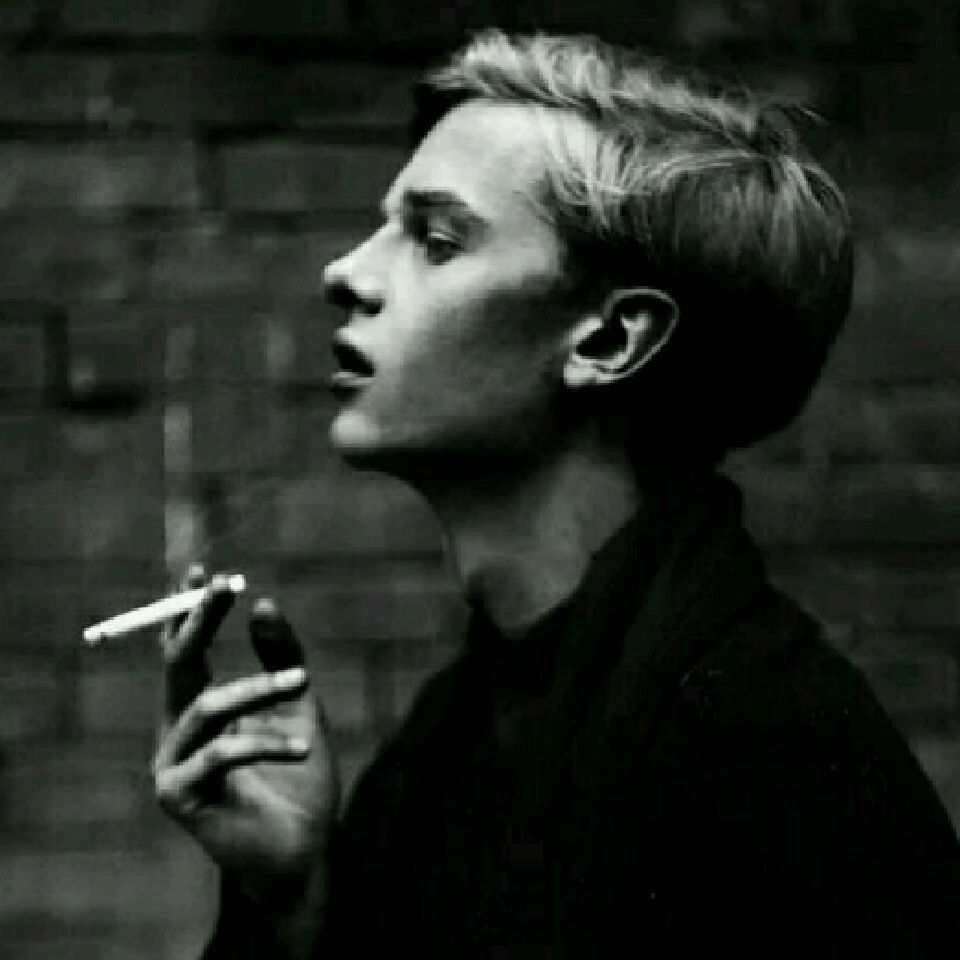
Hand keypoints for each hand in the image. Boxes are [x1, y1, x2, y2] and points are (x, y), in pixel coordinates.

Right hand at [153, 565, 340, 903]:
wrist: (304, 849)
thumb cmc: (299, 776)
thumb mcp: (299, 706)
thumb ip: (282, 657)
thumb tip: (265, 602)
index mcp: (198, 707)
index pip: (185, 649)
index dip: (188, 610)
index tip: (203, 571)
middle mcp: (176, 730)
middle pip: (178, 664)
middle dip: (200, 621)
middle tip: (226, 586)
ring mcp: (171, 763)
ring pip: (210, 704)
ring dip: (260, 688)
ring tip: (302, 683)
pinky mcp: (178, 796)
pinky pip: (224, 752)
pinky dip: (269, 743)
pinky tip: (305, 750)